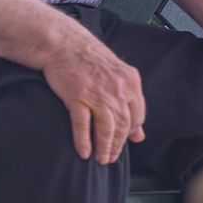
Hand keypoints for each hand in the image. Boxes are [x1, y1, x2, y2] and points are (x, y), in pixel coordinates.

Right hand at [40, 33, 146, 163]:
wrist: (63, 42)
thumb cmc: (89, 58)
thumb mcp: (117, 75)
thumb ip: (130, 102)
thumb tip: (140, 135)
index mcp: (130, 82)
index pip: (137, 116)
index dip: (130, 133)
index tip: (122, 142)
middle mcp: (117, 89)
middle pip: (122, 126)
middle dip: (117, 146)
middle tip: (110, 158)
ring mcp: (97, 93)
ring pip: (106, 129)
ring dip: (104, 148)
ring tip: (101, 159)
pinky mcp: (77, 96)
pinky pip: (83, 125)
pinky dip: (84, 141)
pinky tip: (83, 152)